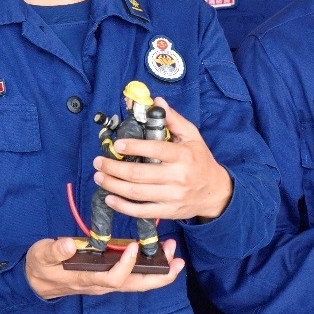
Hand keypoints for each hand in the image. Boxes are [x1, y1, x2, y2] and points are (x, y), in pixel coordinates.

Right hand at [24, 236, 185, 298]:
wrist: (37, 282)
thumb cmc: (40, 267)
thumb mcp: (42, 256)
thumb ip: (55, 251)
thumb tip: (68, 244)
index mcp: (87, 279)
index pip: (112, 278)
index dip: (125, 265)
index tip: (134, 247)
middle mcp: (101, 284)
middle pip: (134, 286)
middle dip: (157, 276)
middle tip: (176, 261)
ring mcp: (107, 282)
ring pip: (137, 282)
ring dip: (158, 271)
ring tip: (174, 254)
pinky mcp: (109, 276)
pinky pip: (134, 275)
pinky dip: (149, 267)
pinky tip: (160, 254)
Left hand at [92, 97, 232, 221]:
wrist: (215, 192)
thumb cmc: (200, 161)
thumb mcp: (192, 137)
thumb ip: (174, 120)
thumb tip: (157, 101)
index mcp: (182, 156)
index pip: (155, 149)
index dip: (134, 147)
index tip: (117, 145)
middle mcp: (177, 177)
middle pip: (139, 174)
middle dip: (114, 168)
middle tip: (99, 162)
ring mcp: (172, 197)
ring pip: (136, 193)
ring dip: (113, 185)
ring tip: (99, 177)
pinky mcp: (168, 211)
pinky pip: (141, 211)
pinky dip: (123, 207)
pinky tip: (110, 199)